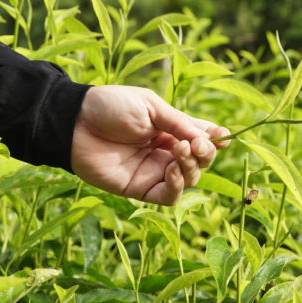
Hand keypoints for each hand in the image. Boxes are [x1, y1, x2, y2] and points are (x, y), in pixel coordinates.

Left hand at [71, 85, 230, 204]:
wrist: (76, 122)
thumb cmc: (111, 106)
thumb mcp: (152, 107)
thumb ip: (181, 124)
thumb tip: (213, 138)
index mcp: (170, 128)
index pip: (202, 138)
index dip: (216, 140)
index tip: (225, 138)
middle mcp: (166, 151)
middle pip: (201, 161)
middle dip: (205, 153)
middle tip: (194, 143)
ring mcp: (153, 171)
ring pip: (189, 179)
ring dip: (191, 167)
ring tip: (179, 151)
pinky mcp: (140, 188)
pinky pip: (169, 196)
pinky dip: (177, 185)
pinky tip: (171, 169)